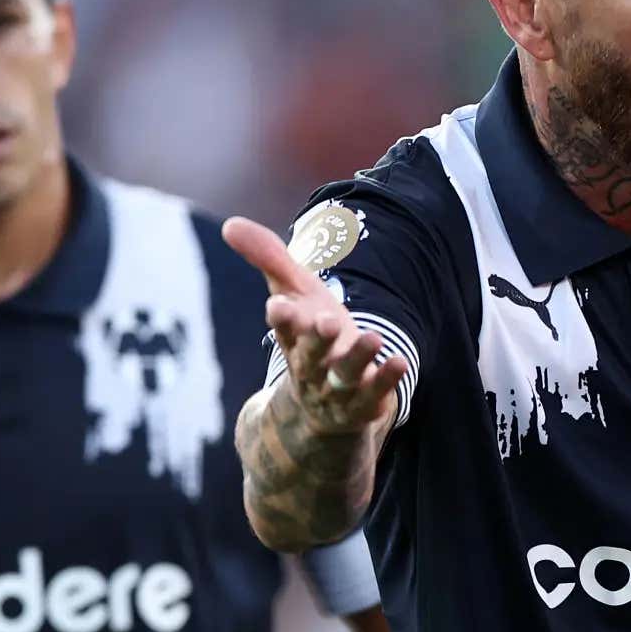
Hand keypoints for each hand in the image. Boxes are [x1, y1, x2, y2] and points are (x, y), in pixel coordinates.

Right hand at [223, 217, 403, 435]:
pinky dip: (385, 379)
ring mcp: (336, 388)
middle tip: (327, 320)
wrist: (324, 407)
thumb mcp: (294, 295)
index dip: (282, 318)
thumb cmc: (310, 337)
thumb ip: (269, 259)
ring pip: (344, 375)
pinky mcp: (363, 403)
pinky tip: (400, 361)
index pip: (283, 328)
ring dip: (357, 358)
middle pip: (310, 354)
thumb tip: (230, 224)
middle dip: (317, 339)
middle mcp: (311, 366)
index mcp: (292, 338)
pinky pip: (374, 392)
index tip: (278, 305)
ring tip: (373, 337)